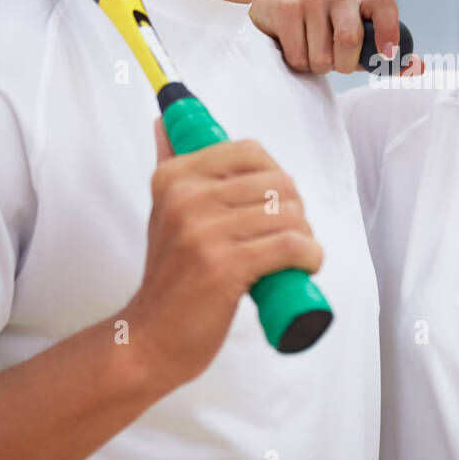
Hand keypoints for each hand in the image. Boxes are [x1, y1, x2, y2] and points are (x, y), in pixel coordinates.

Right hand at [124, 121, 323, 389]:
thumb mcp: (164, 214)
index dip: (275, 178)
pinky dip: (309, 256)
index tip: (274, 206)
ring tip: (293, 256)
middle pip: (278, 182)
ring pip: (290, 214)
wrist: (149, 339)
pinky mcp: (224, 266)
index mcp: (174, 178)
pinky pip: (291, 245)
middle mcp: (186, 198)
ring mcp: (204, 232)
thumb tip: (165, 120)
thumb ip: (170, 164)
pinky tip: (303, 267)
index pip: (249, 152)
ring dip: (305, 237)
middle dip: (295, 210)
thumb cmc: (170, 279)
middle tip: (287, 237)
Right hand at [250, 0, 422, 75]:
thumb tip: (418, 66)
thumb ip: (386, 57)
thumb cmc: (326, 34)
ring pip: (321, 56)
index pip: (385, 6)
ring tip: (312, 52)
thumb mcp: (358, 44)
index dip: (390, 31)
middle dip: (343, 65)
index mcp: (362, 1)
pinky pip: (298, 57)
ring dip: (317, 67)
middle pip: (349, 40)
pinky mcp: (286, 8)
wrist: (276, 14)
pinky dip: (298, 65)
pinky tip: (295, 48)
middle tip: (336, 62)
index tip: (388, 56)